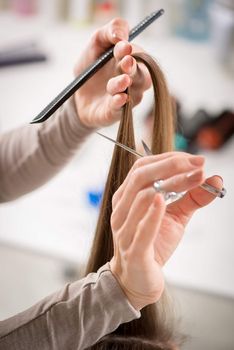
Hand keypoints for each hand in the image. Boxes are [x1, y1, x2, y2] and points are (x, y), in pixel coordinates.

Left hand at [73, 18, 150, 127]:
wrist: (77, 94)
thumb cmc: (90, 68)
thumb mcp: (95, 44)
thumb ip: (109, 31)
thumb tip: (121, 35)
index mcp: (130, 61)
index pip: (139, 55)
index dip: (132, 51)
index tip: (122, 47)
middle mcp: (133, 80)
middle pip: (142, 75)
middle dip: (134, 68)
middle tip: (126, 62)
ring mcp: (127, 97)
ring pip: (134, 92)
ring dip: (125, 84)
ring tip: (122, 80)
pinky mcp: (116, 112)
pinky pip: (122, 109)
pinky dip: (121, 102)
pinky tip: (119, 97)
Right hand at [110, 152, 221, 309]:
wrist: (138, 279)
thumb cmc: (153, 244)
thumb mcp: (175, 217)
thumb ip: (191, 198)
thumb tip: (214, 179)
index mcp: (127, 197)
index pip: (143, 167)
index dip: (169, 159)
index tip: (194, 159)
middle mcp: (122, 209)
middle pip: (141, 176)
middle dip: (171, 165)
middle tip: (197, 163)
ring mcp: (124, 230)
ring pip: (141, 198)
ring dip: (171, 184)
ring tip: (194, 179)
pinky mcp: (133, 251)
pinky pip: (142, 229)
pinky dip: (153, 213)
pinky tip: (163, 201)